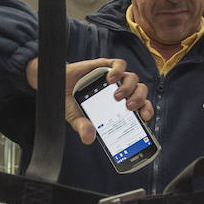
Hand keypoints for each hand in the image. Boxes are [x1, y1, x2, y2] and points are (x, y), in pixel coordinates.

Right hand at [26, 57, 153, 144]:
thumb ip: (84, 127)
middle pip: (140, 91)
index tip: (144, 117)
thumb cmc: (72, 103)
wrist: (57, 85)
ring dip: (128, 88)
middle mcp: (121, 91)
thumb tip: (88, 139)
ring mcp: (114, 78)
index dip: (146, 110)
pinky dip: (118, 70)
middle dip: (140, 99)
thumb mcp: (77, 119)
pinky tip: (110, 78)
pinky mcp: (106, 65)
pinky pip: (119, 64)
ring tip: (116, 96)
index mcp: (120, 106)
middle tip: (129, 107)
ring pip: (132, 78)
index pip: (141, 106)